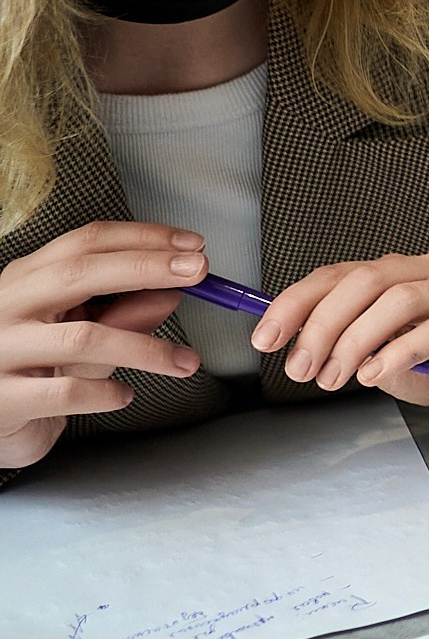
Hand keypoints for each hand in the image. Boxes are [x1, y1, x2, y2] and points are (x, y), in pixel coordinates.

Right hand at [0, 222, 205, 468]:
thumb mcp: (79, 332)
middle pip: (78, 273)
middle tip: (199, 274)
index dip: (143, 237)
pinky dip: (106, 393)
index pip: (85, 242)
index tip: (193, 244)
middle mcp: (5, 307)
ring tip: (184, 361)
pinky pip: (66, 391)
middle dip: (146, 268)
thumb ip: (121, 313)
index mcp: (25, 279)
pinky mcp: (3, 400)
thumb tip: (172, 293)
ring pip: (82, 338)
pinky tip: (124, 395)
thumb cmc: (34, 368)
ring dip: (146, 348)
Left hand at [254, 251, 428, 420]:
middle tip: (302, 370)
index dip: (295, 303)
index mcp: (399, 271)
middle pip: (364, 281)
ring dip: (355, 341)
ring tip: (335, 379)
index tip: (265, 338)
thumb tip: (298, 345)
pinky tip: (374, 376)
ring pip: (397, 300)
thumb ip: (350, 341)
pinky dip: (396, 353)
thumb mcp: (383, 351)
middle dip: (321, 326)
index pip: (338, 274)